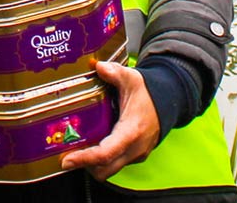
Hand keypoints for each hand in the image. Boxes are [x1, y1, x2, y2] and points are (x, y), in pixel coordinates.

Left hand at [60, 59, 159, 178]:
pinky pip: (115, 164)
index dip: (85, 159)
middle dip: (84, 165)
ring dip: (92, 164)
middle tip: (66, 154)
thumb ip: (115, 72)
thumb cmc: (150, 93)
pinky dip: (102, 160)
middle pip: (104, 170)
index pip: (106, 153)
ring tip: (77, 149)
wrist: (169, 102)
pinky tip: (92, 144)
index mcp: (131, 131)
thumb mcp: (132, 79)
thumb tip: (98, 67)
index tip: (67, 160)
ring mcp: (135, 155)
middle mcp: (134, 148)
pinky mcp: (134, 156)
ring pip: (109, 170)